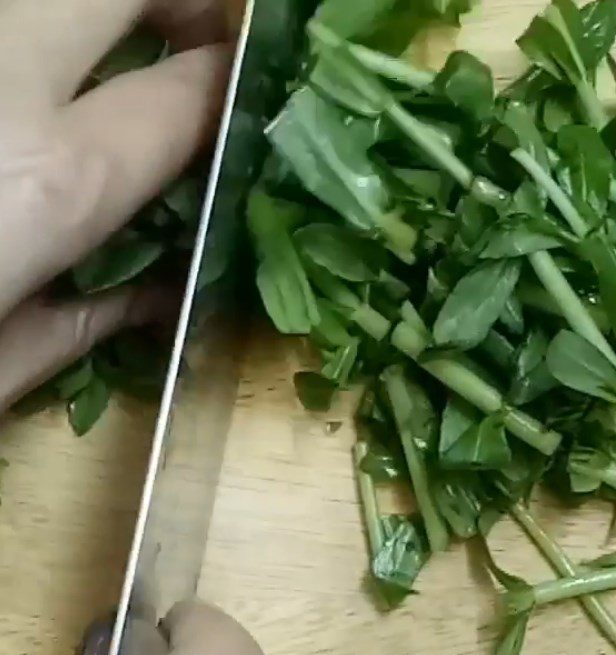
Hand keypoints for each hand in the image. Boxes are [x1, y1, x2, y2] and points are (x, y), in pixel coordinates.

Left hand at [0, 0, 235, 410]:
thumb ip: (93, 317)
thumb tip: (163, 294)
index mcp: (43, 184)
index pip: (187, 97)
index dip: (232, 79)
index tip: (247, 82)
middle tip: (197, 28)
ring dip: (101, 3)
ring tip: (116, 38)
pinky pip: (7, 17)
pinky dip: (31, 31)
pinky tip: (30, 64)